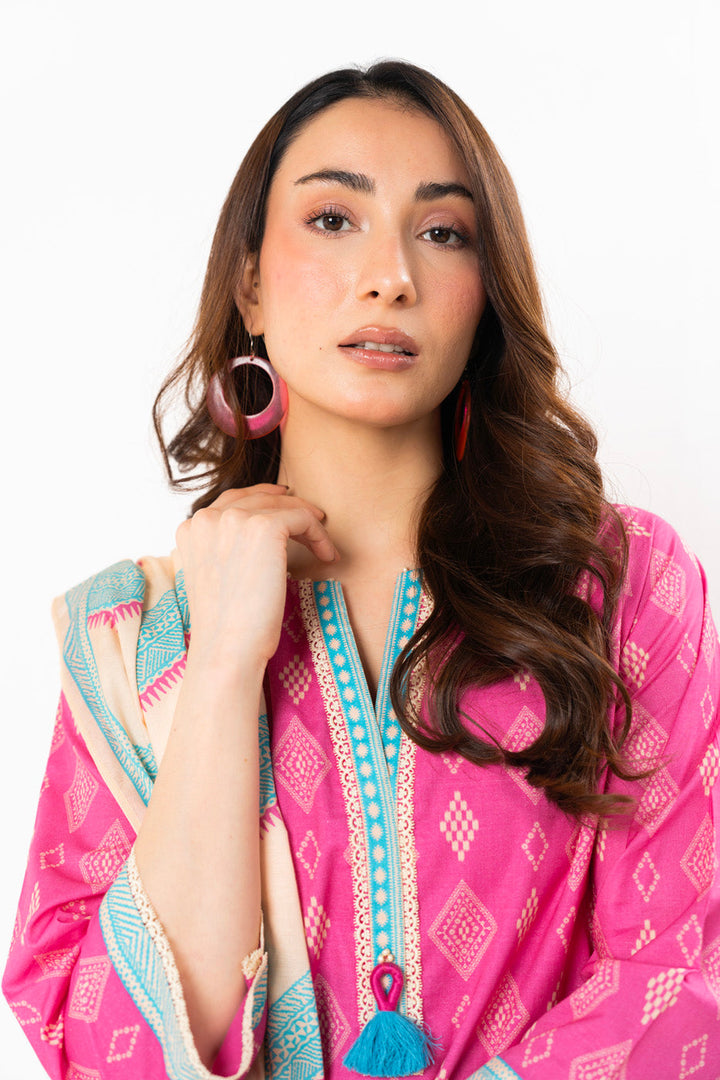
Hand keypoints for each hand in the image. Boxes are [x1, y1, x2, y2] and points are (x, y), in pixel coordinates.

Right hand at [175, 483, 336, 673]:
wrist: (228, 649)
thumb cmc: (227, 624)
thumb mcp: (215, 575)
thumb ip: (224, 547)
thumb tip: (259, 530)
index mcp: (191, 527)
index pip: (233, 500)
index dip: (265, 501)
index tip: (288, 510)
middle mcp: (207, 517)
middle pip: (259, 497)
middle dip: (289, 508)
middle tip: (314, 521)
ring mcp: (234, 519)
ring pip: (284, 506)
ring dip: (309, 524)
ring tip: (324, 547)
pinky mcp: (264, 528)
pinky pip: (302, 518)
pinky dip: (320, 535)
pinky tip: (327, 555)